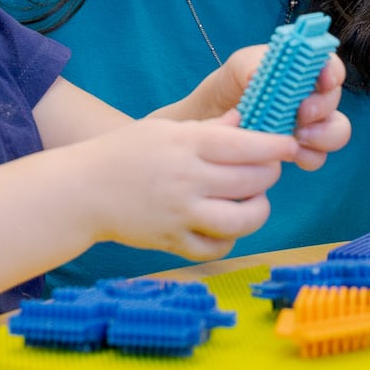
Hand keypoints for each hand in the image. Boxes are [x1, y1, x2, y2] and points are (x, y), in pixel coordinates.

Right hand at [81, 114, 297, 260]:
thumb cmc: (124, 152)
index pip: (246, 145)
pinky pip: (217, 247)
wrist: (82, 190)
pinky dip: (229, 239)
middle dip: (269, 174)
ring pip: (243, 219)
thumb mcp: (164, 129)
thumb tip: (246, 121)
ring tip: (252, 200)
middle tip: (267, 170)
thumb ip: (208, 128)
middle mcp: (186, 179)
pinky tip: (226, 225)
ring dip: (257, 209)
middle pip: (252, 180)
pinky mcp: (173, 241)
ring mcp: (180, 214)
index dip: (275, 146)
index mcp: (186, 144)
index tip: (288, 145)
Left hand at [218, 45, 350, 170]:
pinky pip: (317, 156)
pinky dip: (308, 156)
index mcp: (303, 69)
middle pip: (334, 100)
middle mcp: (313, 95)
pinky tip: (290, 153)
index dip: (333, 72)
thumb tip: (261, 73)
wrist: (217, 117)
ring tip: (299, 136)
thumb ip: (254, 65)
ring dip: (323, 134)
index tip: (324, 80)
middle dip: (322, 106)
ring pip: (336, 131)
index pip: (330, 66)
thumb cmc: (233, 84)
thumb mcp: (240, 66)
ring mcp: (310, 124)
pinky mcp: (301, 149)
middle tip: (302, 113)